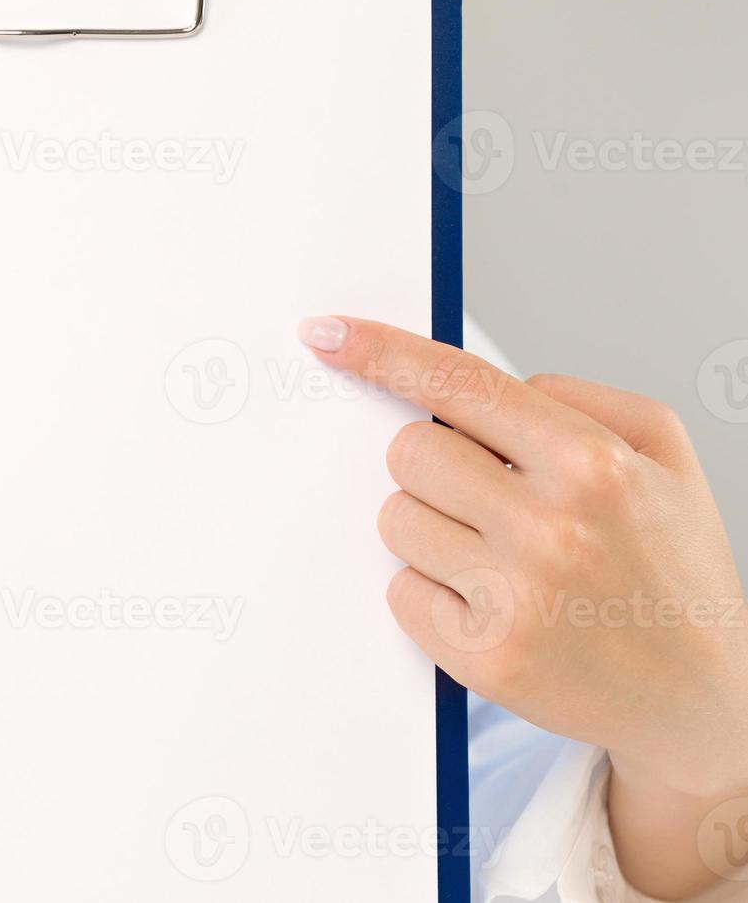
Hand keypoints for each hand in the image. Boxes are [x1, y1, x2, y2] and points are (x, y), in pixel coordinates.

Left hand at [299, 316, 746, 899]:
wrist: (702, 697)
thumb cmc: (672, 567)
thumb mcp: (662, 457)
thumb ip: (576, 400)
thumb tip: (477, 387)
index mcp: (594, 463)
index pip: (460, 383)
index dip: (383, 352)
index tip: (328, 333)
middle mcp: (552, 526)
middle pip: (410, 450)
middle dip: (435, 465)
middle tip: (488, 499)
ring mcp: (513, 595)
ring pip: (395, 517)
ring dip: (430, 529)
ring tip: (500, 558)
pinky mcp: (482, 656)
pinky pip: (400, 588)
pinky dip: (431, 591)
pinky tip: (491, 604)